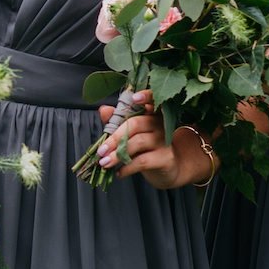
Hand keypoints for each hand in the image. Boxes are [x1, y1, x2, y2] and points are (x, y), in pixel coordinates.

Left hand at [94, 91, 216, 189]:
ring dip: (118, 155)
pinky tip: (119, 173)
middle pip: (136, 124)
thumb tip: (103, 109)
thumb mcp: (130, 134)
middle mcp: (160, 124)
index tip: (134, 98)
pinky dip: (127, 168)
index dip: (145, 96)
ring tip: (105, 163)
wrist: (167, 169)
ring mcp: (164, 141)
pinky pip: (143, 161)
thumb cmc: (146, 148)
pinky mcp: (166, 158)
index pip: (152, 100)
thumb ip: (117, 121)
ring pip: (138, 143)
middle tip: (101, 151)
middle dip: (115, 137)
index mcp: (151, 113)